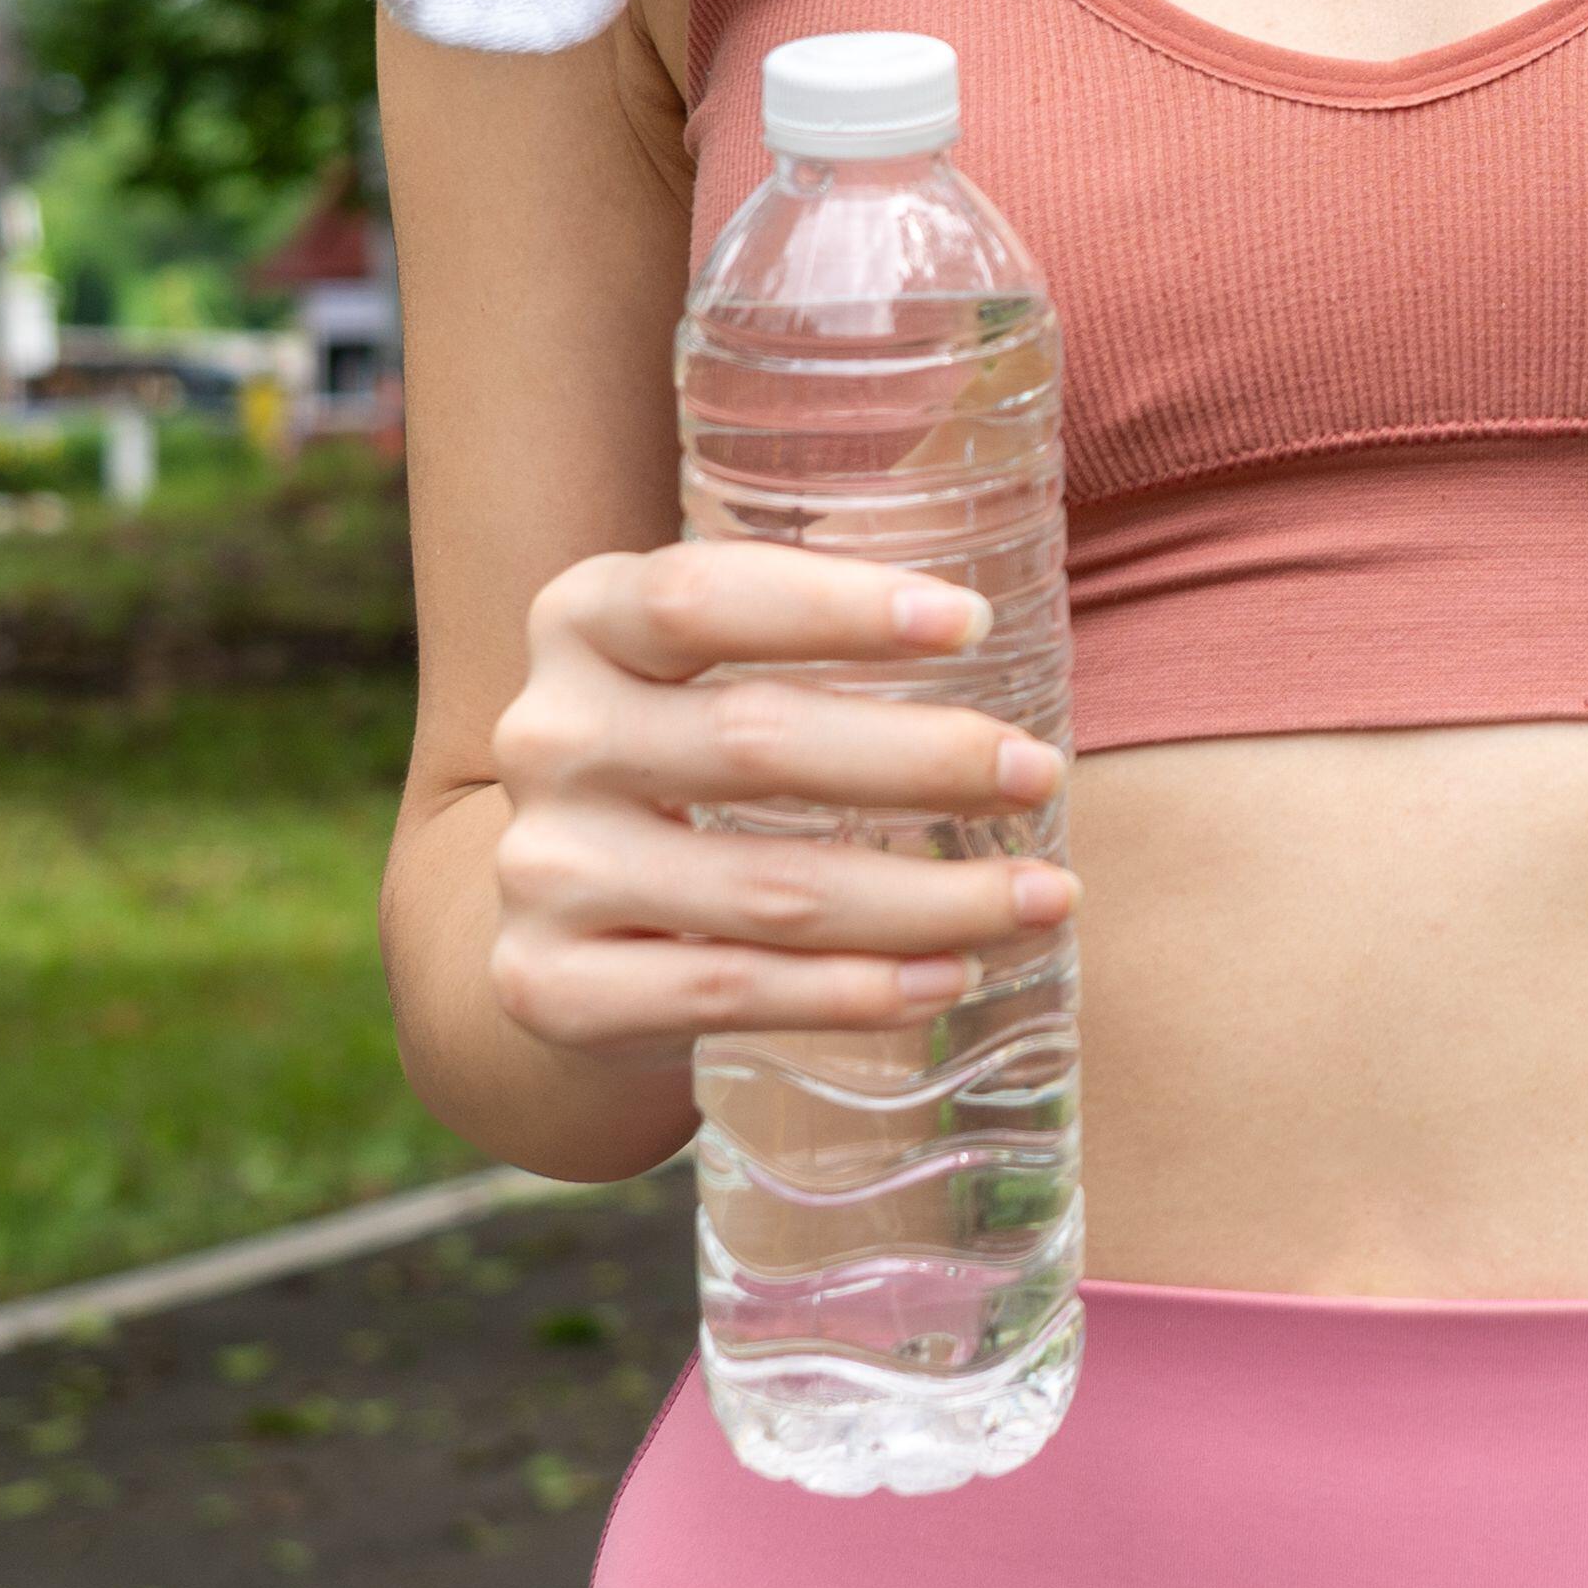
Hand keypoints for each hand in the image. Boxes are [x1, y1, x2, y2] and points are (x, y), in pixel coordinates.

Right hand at [478, 544, 1072, 1058]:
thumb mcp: (704, 663)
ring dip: (931, 899)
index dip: (838, 606)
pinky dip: (857, 992)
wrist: (559, 912)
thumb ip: (810, 620)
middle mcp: (547, 737)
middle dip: (927, 761)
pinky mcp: (551, 986)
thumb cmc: (686, 755)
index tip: (977, 622)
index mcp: (581, 621)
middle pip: (755, 742)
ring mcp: (543, 869)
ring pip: (768, 890)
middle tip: (1041, 774)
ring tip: (1044, 896)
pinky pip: (730, 989)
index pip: (701, 595)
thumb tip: (1008, 613)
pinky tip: (950, 976)